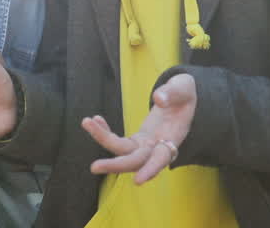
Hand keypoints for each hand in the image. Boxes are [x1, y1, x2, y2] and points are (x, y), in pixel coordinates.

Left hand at [82, 73, 196, 184]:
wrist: (181, 98)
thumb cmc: (184, 94)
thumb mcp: (183, 87)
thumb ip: (172, 92)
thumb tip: (158, 99)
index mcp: (173, 137)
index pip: (162, 158)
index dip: (151, 169)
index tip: (138, 181)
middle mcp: (158, 147)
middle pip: (136, 161)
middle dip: (115, 165)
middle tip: (93, 167)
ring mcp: (146, 145)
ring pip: (123, 151)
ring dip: (103, 139)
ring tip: (86, 122)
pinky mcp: (137, 141)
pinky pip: (118, 141)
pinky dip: (105, 132)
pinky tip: (95, 119)